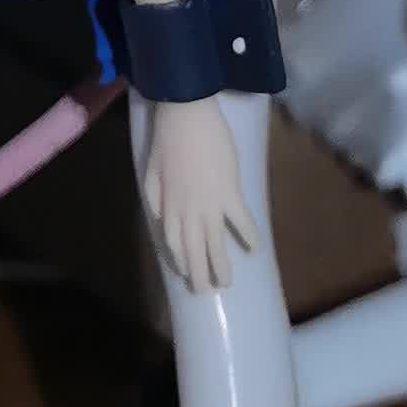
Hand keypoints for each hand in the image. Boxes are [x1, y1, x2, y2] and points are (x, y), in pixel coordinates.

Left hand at [142, 96, 258, 292]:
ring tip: (226, 283)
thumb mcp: (150, 171)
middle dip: (199, 273)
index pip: (174, 242)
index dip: (181, 259)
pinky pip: (240, 220)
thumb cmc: (167, 139)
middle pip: (193, 249)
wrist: (186, 114)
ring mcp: (209, 203)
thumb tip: (159, 217)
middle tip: (207, 291)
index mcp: (168, 206)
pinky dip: (248, 236)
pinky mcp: (229, 192)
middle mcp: (187, 211)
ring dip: (220, 265)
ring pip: (214, 242)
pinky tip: (255, 249)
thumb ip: (154, 198)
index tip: (186, 272)